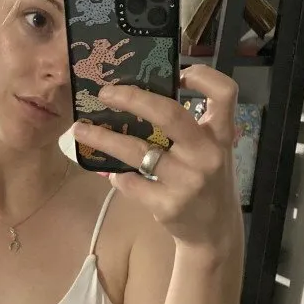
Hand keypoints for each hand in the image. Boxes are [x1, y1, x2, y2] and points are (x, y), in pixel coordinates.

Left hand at [71, 65, 241, 256]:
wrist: (213, 231)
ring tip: (79, 129)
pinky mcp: (167, 205)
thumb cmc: (208, 182)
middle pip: (169, 115)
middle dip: (133, 98)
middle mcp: (206, 155)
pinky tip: (113, 172)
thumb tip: (142, 97)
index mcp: (220, 136)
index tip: (179, 72)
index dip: (203, 75)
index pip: (224, 93)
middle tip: (105, 93)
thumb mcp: (211, 151)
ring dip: (103, 138)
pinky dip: (117, 175)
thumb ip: (190, 127)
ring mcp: (186, 182)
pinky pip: (130, 182)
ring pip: (136, 151)